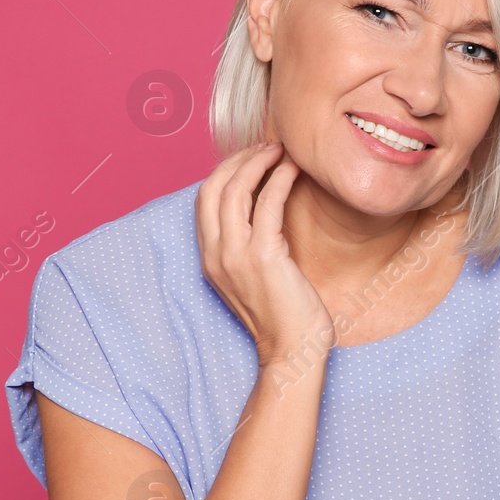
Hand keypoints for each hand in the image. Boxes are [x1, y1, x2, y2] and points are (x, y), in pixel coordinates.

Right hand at [196, 142, 333, 367]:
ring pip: (236, 189)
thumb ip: (248, 246)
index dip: (226, 170)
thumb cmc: (283, 316)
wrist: (291, 353)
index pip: (205, 199)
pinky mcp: (262, 256)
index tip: (252, 157)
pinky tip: (294, 170)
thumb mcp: (253, 277)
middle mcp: (216, 254)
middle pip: (215, 187)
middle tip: (268, 146)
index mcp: (210, 258)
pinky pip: (268, 204)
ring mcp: (235, 255)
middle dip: (240, 158)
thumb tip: (264, 208)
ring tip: (282, 150)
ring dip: (259, 161)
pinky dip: (280, 179)